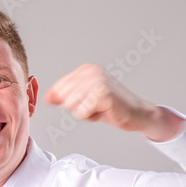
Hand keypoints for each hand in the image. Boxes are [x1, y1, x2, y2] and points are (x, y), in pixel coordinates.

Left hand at [44, 63, 183, 141]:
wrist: (137, 114)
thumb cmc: (112, 107)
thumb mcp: (84, 100)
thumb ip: (65, 97)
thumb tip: (47, 97)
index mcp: (85, 69)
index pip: (59, 88)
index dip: (68, 102)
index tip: (87, 101)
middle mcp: (91, 71)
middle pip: (63, 97)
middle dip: (76, 108)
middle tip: (94, 106)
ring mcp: (97, 80)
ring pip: (71, 105)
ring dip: (84, 113)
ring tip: (100, 108)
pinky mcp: (103, 93)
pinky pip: (82, 111)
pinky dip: (91, 116)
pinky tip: (104, 111)